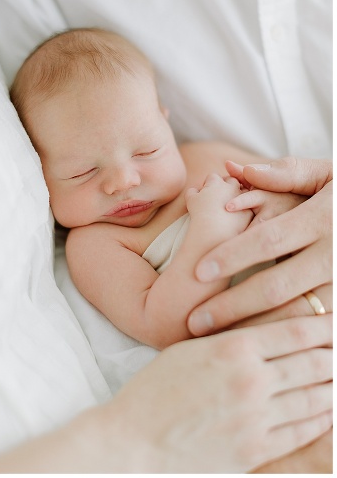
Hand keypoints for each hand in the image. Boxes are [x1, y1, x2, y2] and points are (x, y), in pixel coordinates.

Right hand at [106, 315, 332, 471]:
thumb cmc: (151, 393)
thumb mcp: (186, 353)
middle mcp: (251, 380)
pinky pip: (305, 431)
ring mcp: (257, 418)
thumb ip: (228, 344)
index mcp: (231, 349)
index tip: (335, 322)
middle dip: (335, 353)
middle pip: (315, 362)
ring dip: (334, 385)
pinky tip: (328, 410)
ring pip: (317, 397)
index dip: (324, 326)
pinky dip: (323, 418)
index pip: (297, 332)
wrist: (133, 441)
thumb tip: (264, 338)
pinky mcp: (257, 449)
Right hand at [185, 172, 251, 234]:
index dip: (207, 183)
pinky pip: (248, 206)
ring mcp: (242, 197)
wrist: (214, 230)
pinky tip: (235, 216)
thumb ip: (192, 191)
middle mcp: (231, 186)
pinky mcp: (249, 210)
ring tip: (229, 205)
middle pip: (230, 180)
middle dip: (225, 185)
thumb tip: (195, 190)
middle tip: (218, 196)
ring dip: (236, 195)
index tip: (205, 192)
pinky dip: (242, 208)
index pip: (212, 177)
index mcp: (215, 181)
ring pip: (242, 191)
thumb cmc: (200, 213)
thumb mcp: (190, 199)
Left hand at [188, 157, 331, 335]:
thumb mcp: (332, 176)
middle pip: (276, 287)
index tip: (196, 271)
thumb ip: (288, 173)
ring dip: (253, 331)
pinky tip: (253, 345)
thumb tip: (241, 170)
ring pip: (294, 315)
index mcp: (325, 219)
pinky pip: (313, 328)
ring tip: (214, 341)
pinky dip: (281, 337)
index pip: (269, 240)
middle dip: (232, 306)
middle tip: (193, 321)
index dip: (231, 256)